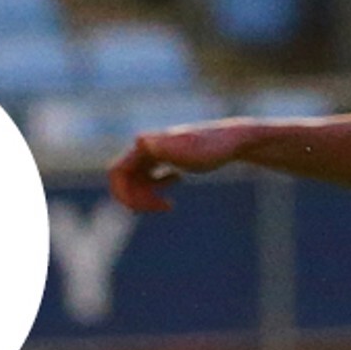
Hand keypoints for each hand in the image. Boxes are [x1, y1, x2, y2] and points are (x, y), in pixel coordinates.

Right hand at [109, 119, 261, 212]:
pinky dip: (156, 189)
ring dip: (146, 198)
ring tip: (169, 205)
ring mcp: (155, 153)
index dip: (122, 194)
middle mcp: (146, 147)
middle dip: (137, 200)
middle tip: (163, 208)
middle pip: (123, 180)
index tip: (140, 209)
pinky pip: (147, 179)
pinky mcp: (165, 159)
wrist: (234, 141)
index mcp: (145, 144)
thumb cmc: (213, 147)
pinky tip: (178, 181)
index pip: (116, 171)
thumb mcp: (189, 149)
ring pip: (135, 182)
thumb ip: (166, 145)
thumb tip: (140, 140)